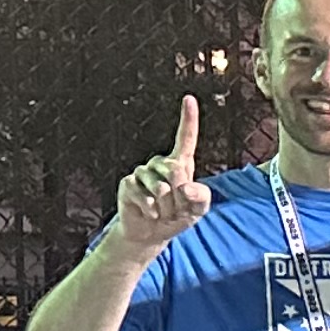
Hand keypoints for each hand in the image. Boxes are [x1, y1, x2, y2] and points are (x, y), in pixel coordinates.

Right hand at [111, 96, 213, 253]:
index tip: (189, 98)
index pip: (185, 138)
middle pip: (176, 171)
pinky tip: (150, 212)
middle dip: (180, 196)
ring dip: (165, 207)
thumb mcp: (198, 210)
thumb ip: (201, 197)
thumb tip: (186, 187)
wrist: (153, 232)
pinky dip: (151, 209)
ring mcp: (142, 172)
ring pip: (160, 187)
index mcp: (181, 164)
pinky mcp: (128, 183)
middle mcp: (160, 163)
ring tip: (162, 211)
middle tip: (176, 208)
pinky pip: (143, 195)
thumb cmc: (178, 217)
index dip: (188, 119)